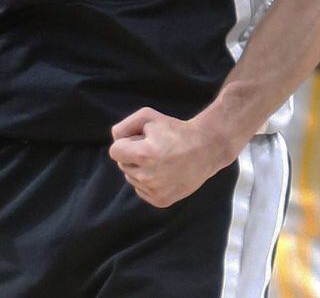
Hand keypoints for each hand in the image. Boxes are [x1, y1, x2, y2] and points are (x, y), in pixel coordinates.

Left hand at [108, 107, 227, 208]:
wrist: (205, 149)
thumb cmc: (174, 130)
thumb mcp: (148, 117)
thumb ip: (124, 127)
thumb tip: (114, 141)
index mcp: (143, 154)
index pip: (114, 151)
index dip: (126, 143)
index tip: (140, 139)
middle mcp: (148, 176)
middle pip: (122, 164)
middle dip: (133, 155)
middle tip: (153, 148)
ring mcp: (155, 191)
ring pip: (131, 177)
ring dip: (139, 168)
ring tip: (160, 159)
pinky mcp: (162, 201)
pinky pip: (141, 190)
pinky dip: (147, 181)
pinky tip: (163, 172)